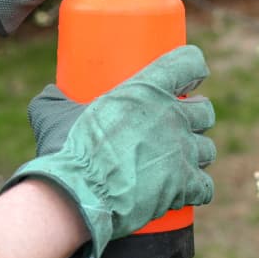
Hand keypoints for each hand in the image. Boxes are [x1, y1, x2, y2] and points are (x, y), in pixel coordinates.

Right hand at [3, 45, 215, 257]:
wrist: (75, 195)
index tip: (189, 79)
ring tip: (177, 162)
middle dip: (196, 117)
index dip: (193, 67)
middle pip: (205, 110)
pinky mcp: (184, 184)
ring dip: (196, 155)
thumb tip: (50, 93)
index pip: (189, 62)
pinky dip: (197, 190)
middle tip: (177, 127)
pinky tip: (186, 192)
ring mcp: (182, 151)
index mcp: (147, 90)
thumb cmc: (66, 151)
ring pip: (208, 148)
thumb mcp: (55, 113)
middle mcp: (172, 116)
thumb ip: (55, 100)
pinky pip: (206, 186)